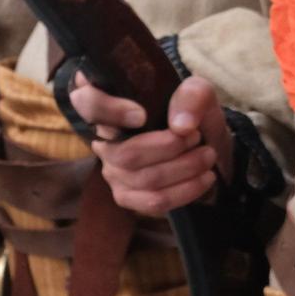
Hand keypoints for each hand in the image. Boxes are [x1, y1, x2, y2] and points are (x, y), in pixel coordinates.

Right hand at [75, 72, 230, 217]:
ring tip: (207, 155)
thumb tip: (181, 126)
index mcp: (111, 108)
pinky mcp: (126, 196)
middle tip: (197, 137)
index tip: (141, 116)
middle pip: (126, 154)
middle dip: (170, 148)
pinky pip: (153, 201)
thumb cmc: (192, 115)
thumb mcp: (199, 94)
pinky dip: (186, 190)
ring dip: (186, 168)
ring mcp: (112, 171)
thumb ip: (192, 96)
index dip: (109, 110)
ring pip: (145, 179)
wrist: (207, 145)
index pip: (86, 102)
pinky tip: (205, 178)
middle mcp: (103, 142)